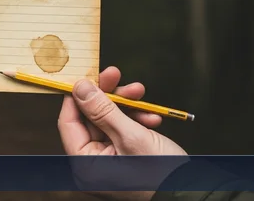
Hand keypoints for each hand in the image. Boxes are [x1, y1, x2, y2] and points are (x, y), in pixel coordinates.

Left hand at [59, 67, 187, 199]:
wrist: (196, 191)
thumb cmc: (163, 174)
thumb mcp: (131, 136)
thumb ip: (102, 110)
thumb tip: (80, 87)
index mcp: (85, 164)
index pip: (68, 122)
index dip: (76, 97)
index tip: (86, 75)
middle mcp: (93, 163)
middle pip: (89, 118)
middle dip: (106, 95)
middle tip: (116, 74)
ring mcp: (109, 160)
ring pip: (108, 120)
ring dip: (125, 104)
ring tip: (140, 93)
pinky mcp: (126, 155)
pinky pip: (123, 129)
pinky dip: (136, 119)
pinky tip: (153, 116)